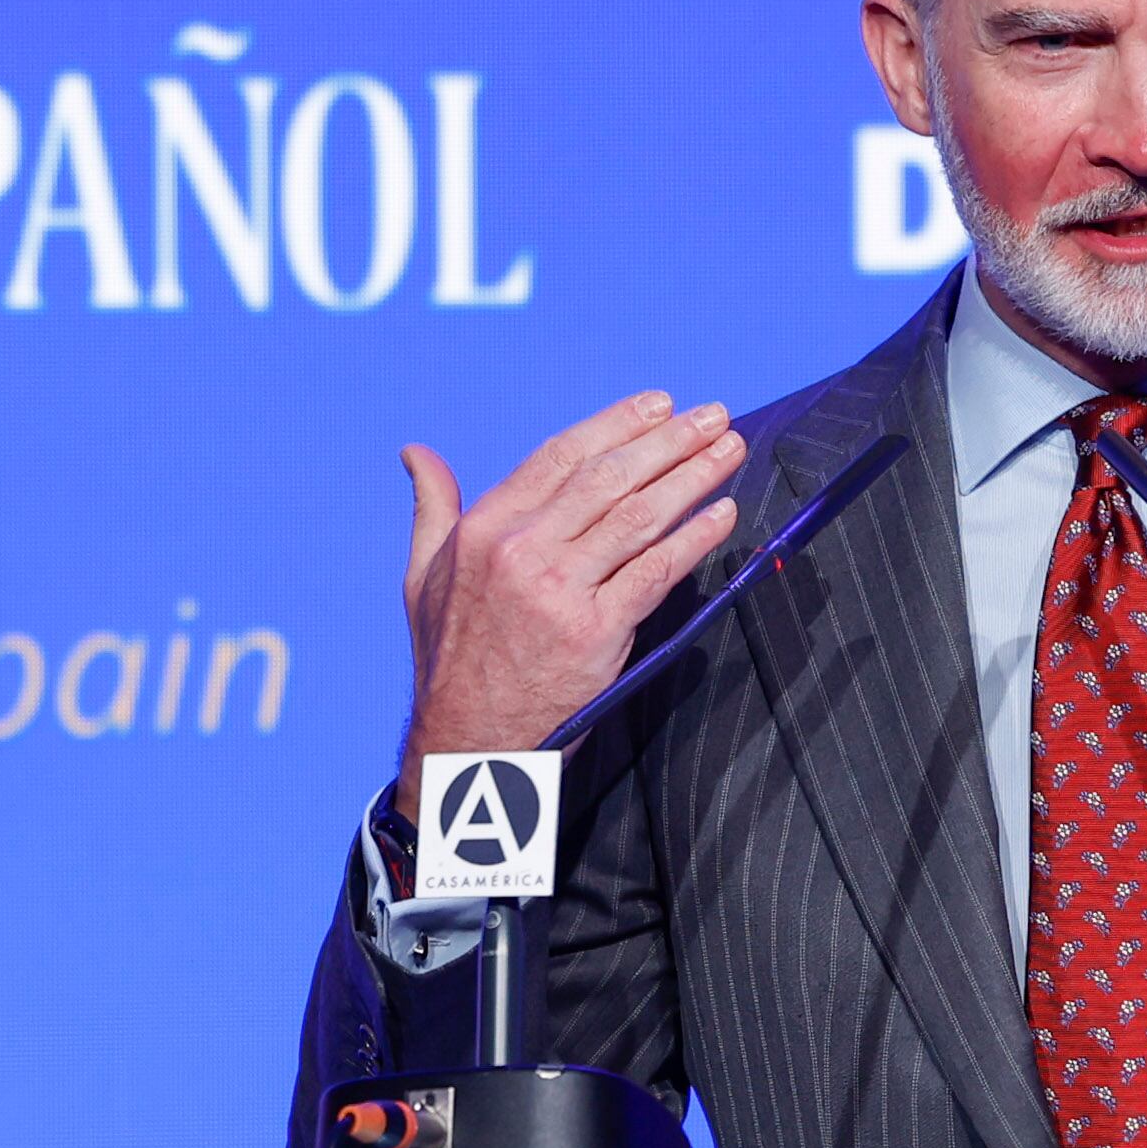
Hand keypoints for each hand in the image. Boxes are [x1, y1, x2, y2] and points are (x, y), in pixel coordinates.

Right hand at [395, 391, 745, 816]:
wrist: (467, 742)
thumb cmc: (450, 657)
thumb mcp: (422, 576)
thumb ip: (432, 508)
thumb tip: (415, 452)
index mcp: (484, 530)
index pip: (562, 456)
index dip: (617, 424)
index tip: (660, 405)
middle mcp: (520, 552)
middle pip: (610, 478)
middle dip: (670, 441)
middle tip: (715, 416)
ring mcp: (559, 591)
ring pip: (639, 517)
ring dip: (694, 478)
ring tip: (730, 451)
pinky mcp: (595, 632)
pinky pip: (657, 572)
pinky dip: (696, 538)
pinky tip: (724, 515)